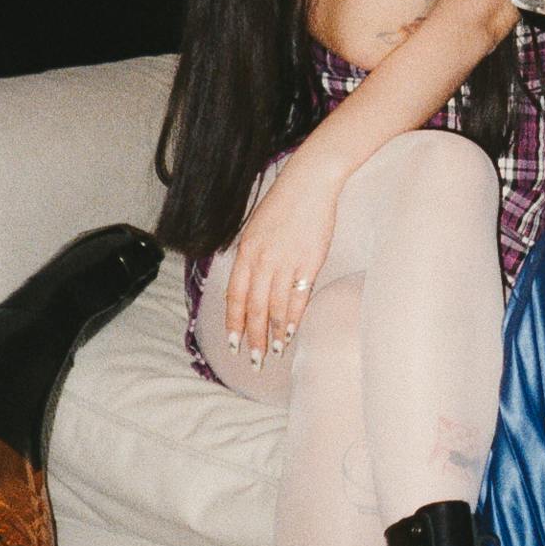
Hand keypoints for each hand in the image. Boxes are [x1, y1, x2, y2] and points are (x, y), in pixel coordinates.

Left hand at [223, 153, 344, 366]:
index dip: (234, 323)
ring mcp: (285, 262)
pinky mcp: (308, 262)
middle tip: (253, 361)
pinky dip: (294, 318)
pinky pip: (297, 298)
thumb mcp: (256, 229)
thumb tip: (248, 284)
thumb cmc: (284, 204)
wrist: (309, 184)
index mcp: (245, 252)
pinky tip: (291, 333)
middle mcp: (261, 260)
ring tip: (274, 353)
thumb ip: (250, 257)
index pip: (235, 297)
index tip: (234, 344)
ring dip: (274, 334)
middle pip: (254, 308)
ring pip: (276, 307)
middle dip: (252, 338)